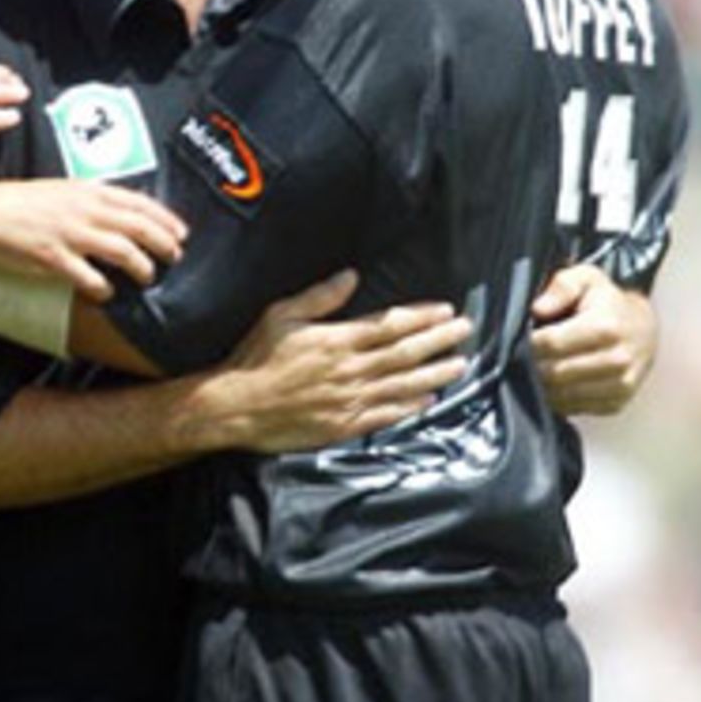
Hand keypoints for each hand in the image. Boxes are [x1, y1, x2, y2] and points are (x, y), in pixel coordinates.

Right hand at [0, 179, 186, 297]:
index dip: (166, 219)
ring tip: (147, 277)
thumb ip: (90, 200)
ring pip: (124, 252)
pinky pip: (91, 278)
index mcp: (87, 191)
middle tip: (174, 257)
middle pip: (140, 228)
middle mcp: (84, 210)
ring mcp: (71, 234)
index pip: (139, 203)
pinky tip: (107, 293)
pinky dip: (104, 288)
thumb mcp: (60, 190)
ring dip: (142, 267)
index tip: (181, 232)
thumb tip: (119, 214)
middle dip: (164, 244)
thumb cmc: (19, 203)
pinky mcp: (54, 258)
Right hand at [202, 271, 471, 453]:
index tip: (445, 311)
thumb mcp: (280, 316)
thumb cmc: (254, 359)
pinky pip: (385, 415)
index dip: (422, 317)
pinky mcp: (343, 425)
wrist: (234, 408)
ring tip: (460, 364)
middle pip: (405, 353)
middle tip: (465, 331)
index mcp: (336, 340)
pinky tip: (429, 400)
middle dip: (438, 341)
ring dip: (435, 374)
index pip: (390, 325)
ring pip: (402, 384)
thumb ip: (319, 297)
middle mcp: (349, 369)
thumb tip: (351, 276)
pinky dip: (410, 407)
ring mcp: (349, 400)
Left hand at [531, 263, 656, 415]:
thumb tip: (537, 308)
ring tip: (533, 369)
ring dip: (540, 385)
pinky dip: (555, 399)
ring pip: (561, 396)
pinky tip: (551, 383)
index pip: (551, 344)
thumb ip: (561, 286)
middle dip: (530, 366)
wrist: (643, 330)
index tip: (519, 339)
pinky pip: (572, 409)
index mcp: (607, 327)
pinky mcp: (616, 404)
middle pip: (554, 373)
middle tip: (520, 357)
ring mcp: (620, 386)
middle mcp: (617, 360)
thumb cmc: (607, 303)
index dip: (528, 343)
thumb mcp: (586, 279)